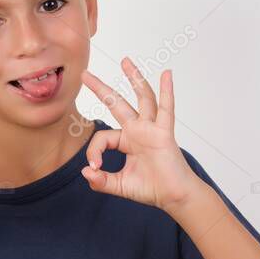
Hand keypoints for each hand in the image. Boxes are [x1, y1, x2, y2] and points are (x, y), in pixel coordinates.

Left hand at [80, 57, 200, 212]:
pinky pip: (166, 109)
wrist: (173, 197)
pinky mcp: (165, 133)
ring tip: (125, 61)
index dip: (94, 151)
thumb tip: (86, 172)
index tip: (95, 167)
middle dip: (101, 88)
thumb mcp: (119, 185)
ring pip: (142, 98)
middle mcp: (138, 130)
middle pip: (117, 103)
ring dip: (134, 78)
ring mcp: (152, 129)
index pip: (103, 137)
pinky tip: (167, 74)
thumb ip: (100, 181)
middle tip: (85, 74)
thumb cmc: (151, 189)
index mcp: (127, 141)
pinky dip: (167, 91)